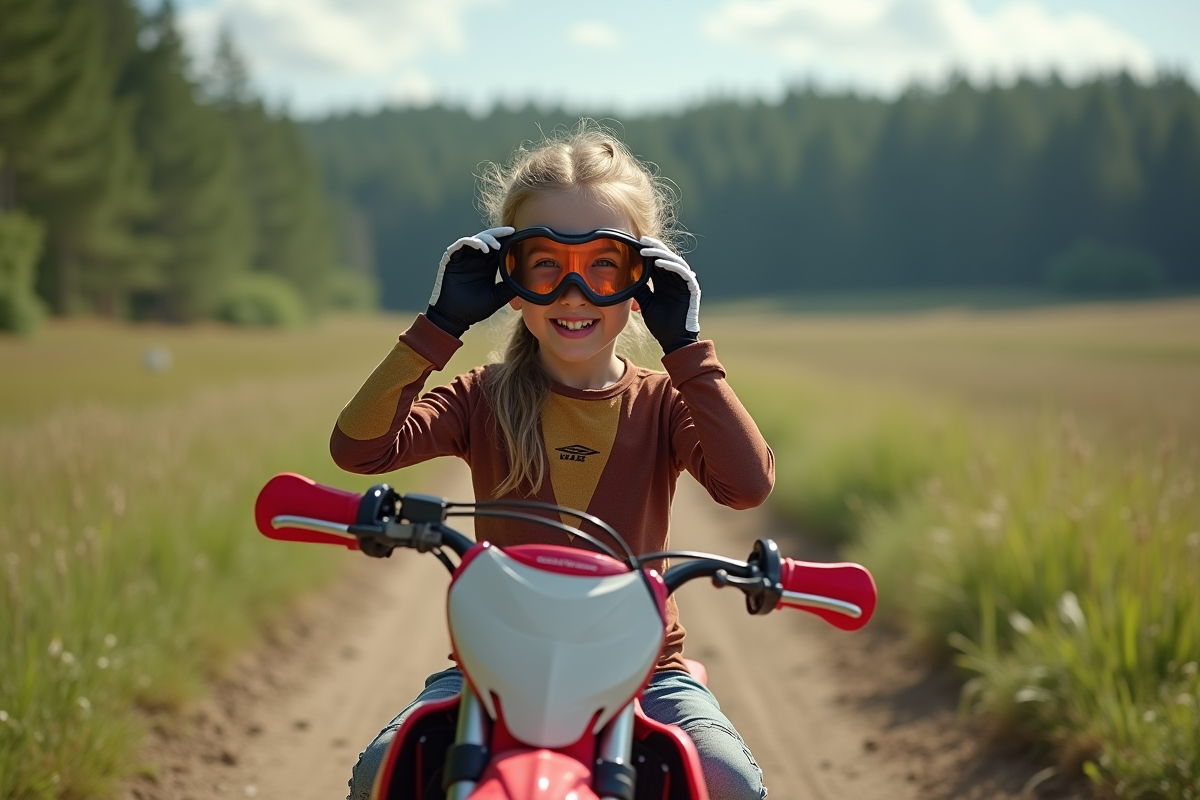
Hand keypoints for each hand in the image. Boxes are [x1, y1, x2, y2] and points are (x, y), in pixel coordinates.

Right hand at [426, 227, 515, 337]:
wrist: (455, 318)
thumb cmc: (475, 309)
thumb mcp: (498, 296)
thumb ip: (510, 287)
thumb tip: (527, 280)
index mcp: (487, 266)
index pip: (498, 247)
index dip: (507, 240)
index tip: (519, 236)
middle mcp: (476, 259)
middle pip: (488, 239)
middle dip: (499, 234)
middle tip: (510, 231)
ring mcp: (463, 258)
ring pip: (476, 238)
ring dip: (487, 238)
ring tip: (496, 246)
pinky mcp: (452, 258)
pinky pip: (462, 244)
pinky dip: (473, 242)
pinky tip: (483, 248)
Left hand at [634, 236, 700, 353]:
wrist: (674, 340)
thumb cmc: (660, 324)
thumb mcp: (645, 303)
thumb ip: (639, 289)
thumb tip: (624, 278)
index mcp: (664, 281)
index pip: (655, 261)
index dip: (646, 252)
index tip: (631, 244)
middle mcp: (675, 279)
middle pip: (665, 256)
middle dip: (653, 247)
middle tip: (640, 240)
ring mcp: (684, 282)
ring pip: (673, 260)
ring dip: (660, 253)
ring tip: (645, 249)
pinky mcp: (691, 287)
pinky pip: (681, 272)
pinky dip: (670, 265)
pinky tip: (658, 263)